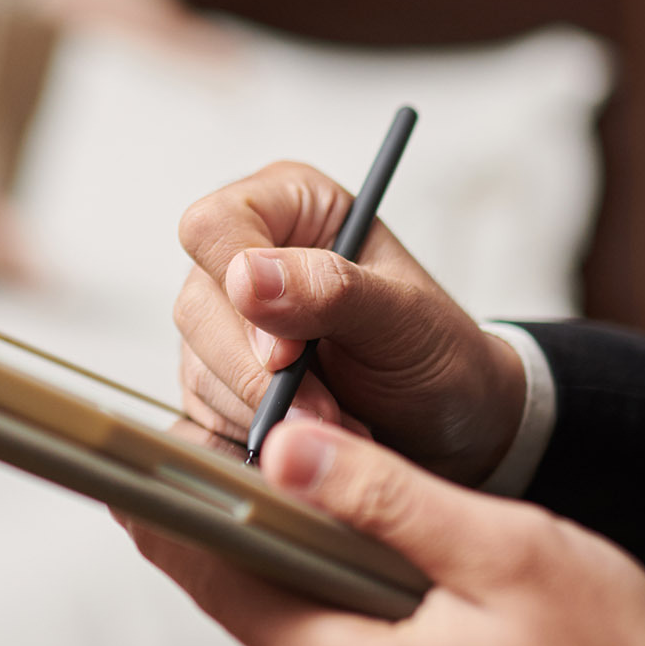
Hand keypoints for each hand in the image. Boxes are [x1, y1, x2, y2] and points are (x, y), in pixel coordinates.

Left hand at [117, 420, 644, 645]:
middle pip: (276, 616)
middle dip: (291, 543)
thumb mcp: (510, 556)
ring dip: (357, 597)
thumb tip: (287, 452)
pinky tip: (460, 629)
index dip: (178, 516)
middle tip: (319, 472)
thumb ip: (388, 500)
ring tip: (443, 563)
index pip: (226, 585)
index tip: (138, 467)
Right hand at [174, 162, 526, 484]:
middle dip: (260, 375)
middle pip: (196, 307)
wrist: (448, 423)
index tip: (288, 354)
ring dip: (266, 413)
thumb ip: (332, 289)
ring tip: (338, 424)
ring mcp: (223, 323)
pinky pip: (203, 414)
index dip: (240, 292)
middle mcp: (245, 258)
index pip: (214, 228)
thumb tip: (247, 276)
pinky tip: (308, 438)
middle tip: (328, 410)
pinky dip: (255, 437)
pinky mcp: (216, 381)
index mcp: (290, 207)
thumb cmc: (437, 354)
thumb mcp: (404, 317)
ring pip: (196, 368)